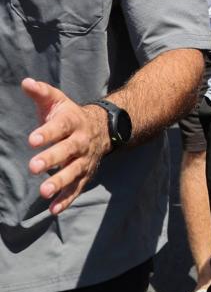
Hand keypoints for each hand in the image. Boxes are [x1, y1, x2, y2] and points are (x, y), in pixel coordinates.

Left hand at [22, 78, 110, 215]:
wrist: (104, 129)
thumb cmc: (70, 116)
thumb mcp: (58, 101)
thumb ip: (42, 93)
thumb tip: (25, 82)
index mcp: (73, 122)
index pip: (61, 127)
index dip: (47, 133)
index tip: (32, 140)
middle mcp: (81, 142)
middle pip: (68, 150)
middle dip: (52, 158)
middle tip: (34, 166)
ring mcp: (84, 160)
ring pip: (74, 172)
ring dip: (60, 182)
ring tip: (43, 191)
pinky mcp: (85, 175)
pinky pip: (77, 188)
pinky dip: (66, 199)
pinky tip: (53, 209)